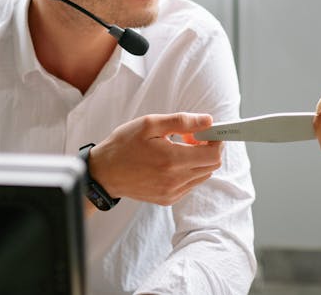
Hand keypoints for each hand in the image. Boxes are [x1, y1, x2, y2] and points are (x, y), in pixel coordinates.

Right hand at [88, 113, 223, 205]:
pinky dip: (188, 171)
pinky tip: (171, 161)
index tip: (208, 130)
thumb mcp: (150, 124)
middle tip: (190, 136)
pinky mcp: (167, 199)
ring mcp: (171, 192)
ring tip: (178, 148)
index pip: (213, 155)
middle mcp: (175, 180)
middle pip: (212, 166)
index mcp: (172, 160)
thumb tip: (208, 120)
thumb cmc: (124, 145)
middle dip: (208, 148)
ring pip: (203, 175)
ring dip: (198, 159)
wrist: (103, 173)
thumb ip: (182, 121)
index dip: (216, 140)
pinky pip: (190, 184)